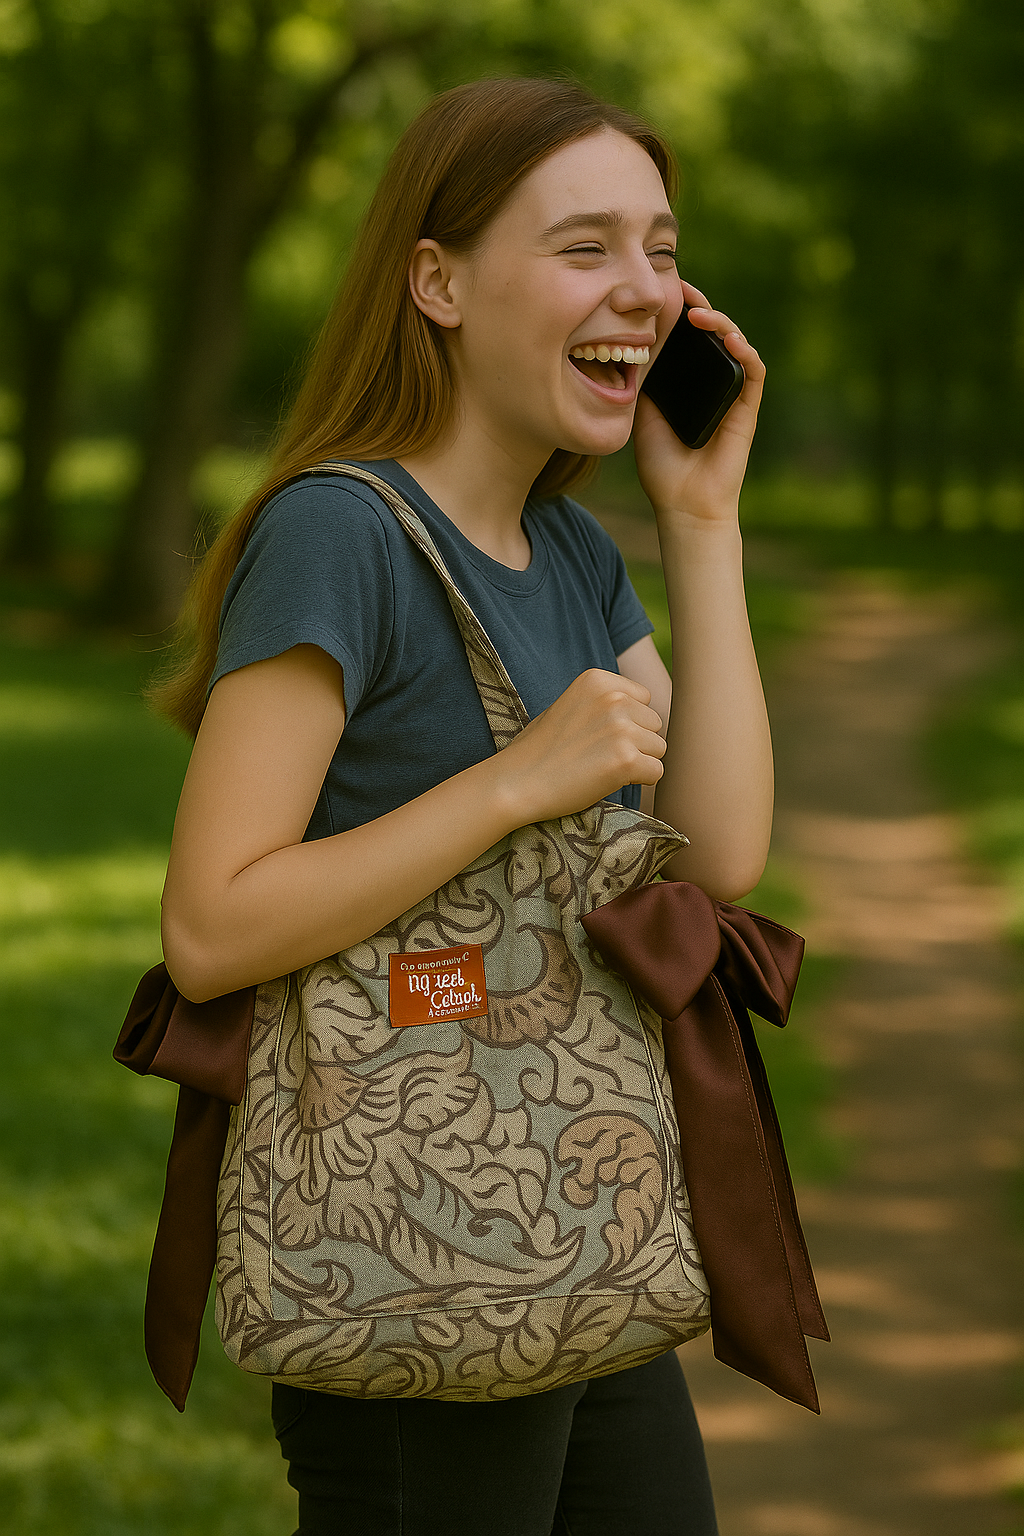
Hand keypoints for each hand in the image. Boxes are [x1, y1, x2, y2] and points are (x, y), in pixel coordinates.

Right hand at [496, 669, 666, 824]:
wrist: (515, 782)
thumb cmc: (538, 750)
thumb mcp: (569, 706)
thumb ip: (602, 702)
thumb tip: (640, 712)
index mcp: (597, 679)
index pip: (643, 699)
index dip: (627, 721)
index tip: (598, 736)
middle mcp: (612, 698)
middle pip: (654, 723)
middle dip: (636, 742)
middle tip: (599, 756)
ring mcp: (620, 728)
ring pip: (658, 748)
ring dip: (638, 762)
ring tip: (602, 768)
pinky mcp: (626, 759)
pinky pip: (656, 772)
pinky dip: (639, 781)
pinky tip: (609, 781)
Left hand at [632, 278, 764, 528]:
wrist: (683, 505)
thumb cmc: (662, 467)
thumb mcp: (641, 415)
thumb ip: (640, 382)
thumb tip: (627, 345)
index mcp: (689, 383)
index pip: (688, 338)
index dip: (679, 312)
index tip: (662, 293)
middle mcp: (713, 383)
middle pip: (713, 334)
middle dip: (699, 307)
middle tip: (680, 289)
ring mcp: (732, 394)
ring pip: (735, 344)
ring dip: (720, 322)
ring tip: (699, 312)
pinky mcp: (747, 410)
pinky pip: (753, 372)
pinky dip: (744, 351)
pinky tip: (728, 338)